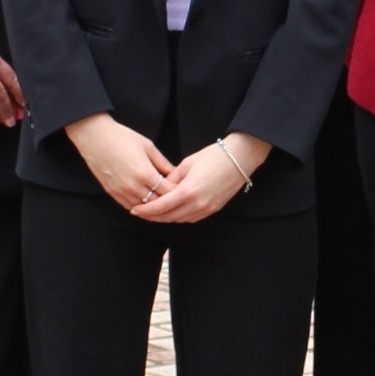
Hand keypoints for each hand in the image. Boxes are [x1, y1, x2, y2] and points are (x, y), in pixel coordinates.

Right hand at [69, 113, 174, 210]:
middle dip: (167, 201)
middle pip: (156, 202)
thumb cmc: (122, 138)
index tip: (183, 189)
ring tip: (163, 202)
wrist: (95, 138)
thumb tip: (176, 174)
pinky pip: (129, 206)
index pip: (167, 191)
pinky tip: (146, 203)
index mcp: (144, 173)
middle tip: (176, 198)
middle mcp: (133, 186)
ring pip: (143, 208)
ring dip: (153, 206)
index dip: (177, 191)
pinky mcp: (112, 193)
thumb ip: (162, 163)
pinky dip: (139, 207)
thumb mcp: (148, 146)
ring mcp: (121, 191)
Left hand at [134, 132, 272, 225]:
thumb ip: (172, 178)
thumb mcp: (187, 163)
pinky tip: (172, 211)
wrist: (239, 159)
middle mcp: (197, 203)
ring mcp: (207, 208)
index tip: (134, 210)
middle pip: (168, 217)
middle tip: (140, 213)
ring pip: (180, 219)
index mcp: (188, 191)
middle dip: (152, 216)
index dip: (146, 210)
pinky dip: (179, 216)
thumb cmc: (213, 156)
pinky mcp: (213, 209)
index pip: (161, 206)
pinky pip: (191, 218)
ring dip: (165, 218)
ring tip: (153, 213)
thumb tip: (161, 186)